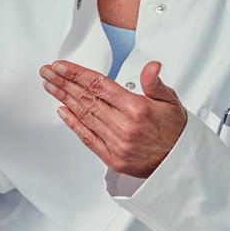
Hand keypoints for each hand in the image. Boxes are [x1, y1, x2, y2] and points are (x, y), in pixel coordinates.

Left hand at [39, 59, 186, 177]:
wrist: (181, 164)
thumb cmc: (175, 131)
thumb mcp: (171, 101)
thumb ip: (155, 83)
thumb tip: (151, 66)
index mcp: (137, 108)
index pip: (99, 85)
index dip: (76, 73)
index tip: (60, 66)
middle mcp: (124, 126)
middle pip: (86, 98)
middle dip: (63, 83)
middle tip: (47, 72)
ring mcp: (116, 143)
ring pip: (84, 116)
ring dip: (64, 99)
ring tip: (50, 86)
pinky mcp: (112, 158)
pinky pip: (88, 138)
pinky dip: (73, 123)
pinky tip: (62, 111)